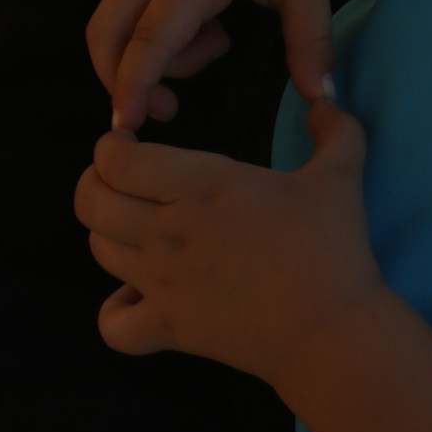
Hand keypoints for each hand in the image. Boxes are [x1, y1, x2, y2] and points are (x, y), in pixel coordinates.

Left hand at [75, 97, 387, 384]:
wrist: (332, 332)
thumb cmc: (333, 251)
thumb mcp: (341, 177)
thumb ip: (334, 128)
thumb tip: (323, 98)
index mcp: (203, 186)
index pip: (115, 159)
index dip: (111, 146)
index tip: (129, 142)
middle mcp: (169, 231)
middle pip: (90, 201)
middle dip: (97, 181)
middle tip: (125, 180)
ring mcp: (163, 283)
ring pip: (98, 249)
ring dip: (109, 232)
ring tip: (137, 228)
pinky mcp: (170, 327)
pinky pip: (111, 323)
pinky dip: (117, 310)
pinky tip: (139, 296)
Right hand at [86, 0, 350, 131]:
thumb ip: (311, 44)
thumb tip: (322, 101)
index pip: (150, 39)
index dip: (134, 86)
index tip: (126, 128)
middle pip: (106, 29)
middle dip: (122, 77)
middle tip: (171, 110)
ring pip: (118, 17)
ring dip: (152, 52)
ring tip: (220, 46)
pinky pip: (137, 1)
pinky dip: (161, 28)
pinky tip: (214, 25)